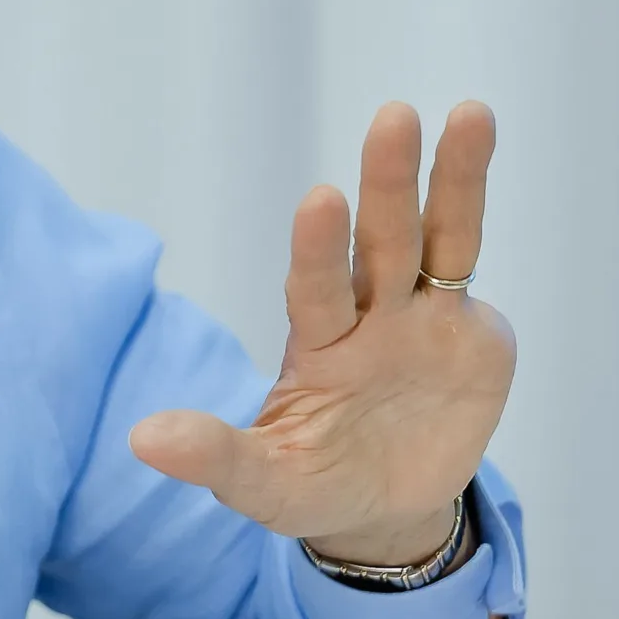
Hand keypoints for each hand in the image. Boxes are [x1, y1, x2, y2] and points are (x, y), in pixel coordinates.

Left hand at [130, 101, 514, 565]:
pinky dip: (473, 205)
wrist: (384, 508)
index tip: (321, 199)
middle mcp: (368, 315)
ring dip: (452, 176)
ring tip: (469, 111)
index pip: (317, 289)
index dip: (319, 249)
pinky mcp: (471, 332)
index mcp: (318, 343)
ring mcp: (421, 317)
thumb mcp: (262, 482)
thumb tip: (140, 439)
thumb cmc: (311, 485)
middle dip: (390, 183)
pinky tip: (478, 138)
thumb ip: (213, 456)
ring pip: (438, 236)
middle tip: (393, 116)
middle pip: (381, 242)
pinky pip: (471, 266)